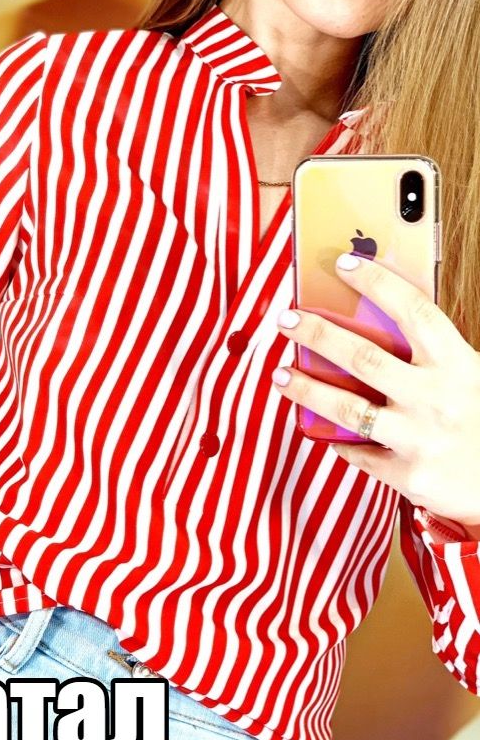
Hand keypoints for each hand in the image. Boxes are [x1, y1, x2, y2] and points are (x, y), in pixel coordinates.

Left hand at [271, 251, 479, 530]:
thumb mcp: (478, 379)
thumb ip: (441, 358)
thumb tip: (389, 325)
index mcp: (460, 365)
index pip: (414, 310)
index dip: (377, 282)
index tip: (344, 263)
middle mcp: (437, 398)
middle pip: (364, 357)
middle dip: (318, 334)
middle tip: (287, 321)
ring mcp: (421, 438)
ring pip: (347, 407)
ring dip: (306, 389)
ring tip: (279, 375)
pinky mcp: (410, 475)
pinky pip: (359, 452)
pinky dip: (337, 440)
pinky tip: (320, 429)